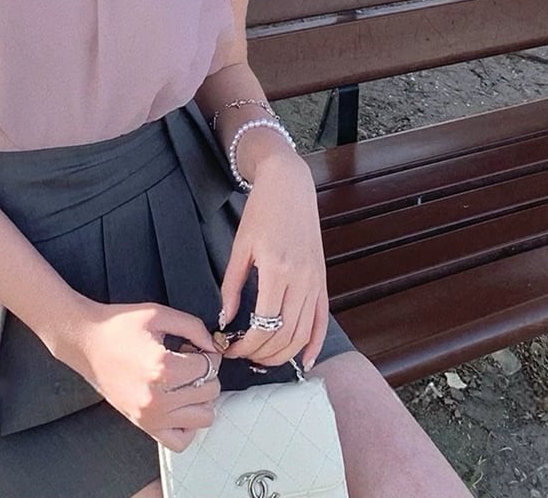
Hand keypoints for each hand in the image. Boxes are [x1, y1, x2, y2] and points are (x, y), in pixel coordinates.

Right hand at [56, 300, 221, 451]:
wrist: (86, 342)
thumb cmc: (119, 326)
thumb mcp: (159, 314)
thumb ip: (193, 327)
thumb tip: (214, 346)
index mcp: (163, 367)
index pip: (209, 366)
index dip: (209, 353)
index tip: (197, 347)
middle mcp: (158, 397)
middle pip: (209, 391)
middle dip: (207, 373)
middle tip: (190, 360)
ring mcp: (151, 416)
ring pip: (202, 418)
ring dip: (201, 398)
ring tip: (186, 382)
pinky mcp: (143, 425)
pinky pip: (180, 441)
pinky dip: (187, 426)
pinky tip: (180, 405)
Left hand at [218, 150, 329, 370]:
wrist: (289, 186)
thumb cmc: (261, 212)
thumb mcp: (239, 247)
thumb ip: (231, 286)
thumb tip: (225, 321)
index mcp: (277, 270)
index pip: (263, 325)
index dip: (246, 345)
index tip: (230, 349)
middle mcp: (301, 280)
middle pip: (285, 335)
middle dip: (262, 354)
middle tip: (242, 356)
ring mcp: (315, 281)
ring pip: (303, 333)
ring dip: (284, 354)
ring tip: (263, 360)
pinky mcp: (322, 280)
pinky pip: (322, 320)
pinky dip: (315, 344)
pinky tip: (305, 361)